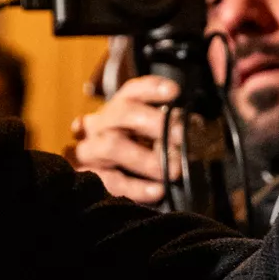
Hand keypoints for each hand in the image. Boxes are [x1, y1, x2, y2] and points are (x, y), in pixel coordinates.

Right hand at [70, 75, 183, 206]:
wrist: (83, 181)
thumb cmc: (129, 155)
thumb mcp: (146, 138)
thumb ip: (168, 131)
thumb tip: (195, 130)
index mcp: (118, 110)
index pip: (132, 91)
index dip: (151, 88)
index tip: (174, 91)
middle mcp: (102, 125)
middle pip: (122, 112)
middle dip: (155, 122)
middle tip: (182, 136)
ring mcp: (91, 151)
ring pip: (112, 146)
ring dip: (145, 158)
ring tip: (173, 169)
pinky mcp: (90, 178)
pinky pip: (112, 181)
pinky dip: (137, 187)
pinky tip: (157, 191)